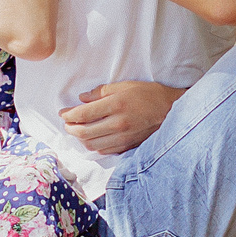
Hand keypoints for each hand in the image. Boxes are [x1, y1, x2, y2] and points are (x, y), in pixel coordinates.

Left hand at [61, 81, 182, 154]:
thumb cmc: (149, 94)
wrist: (172, 111)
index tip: (63, 113)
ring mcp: (123, 138)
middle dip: (70, 128)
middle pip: (84, 132)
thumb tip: (82, 98)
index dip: (69, 115)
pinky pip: (104, 151)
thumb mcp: (125, 85)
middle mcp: (118, 124)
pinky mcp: (128, 147)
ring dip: (80, 139)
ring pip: (92, 145)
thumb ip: (101, 92)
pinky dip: (94, 146)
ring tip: (77, 131)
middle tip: (67, 123)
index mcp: (116, 105)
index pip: (83, 114)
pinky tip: (93, 139)